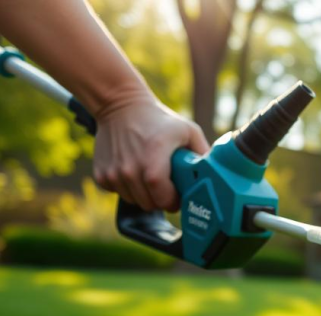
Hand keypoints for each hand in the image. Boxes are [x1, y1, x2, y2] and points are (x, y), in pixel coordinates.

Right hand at [93, 93, 209, 211]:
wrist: (120, 106)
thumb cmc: (158, 119)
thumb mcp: (188, 131)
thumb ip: (203, 153)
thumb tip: (219, 174)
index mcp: (153, 159)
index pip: (162, 198)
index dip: (173, 202)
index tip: (178, 196)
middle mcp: (130, 168)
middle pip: (149, 204)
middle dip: (161, 199)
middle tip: (166, 185)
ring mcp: (113, 172)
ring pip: (134, 201)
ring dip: (143, 194)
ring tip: (149, 174)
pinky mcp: (101, 174)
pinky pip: (118, 193)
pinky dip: (126, 187)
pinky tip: (133, 170)